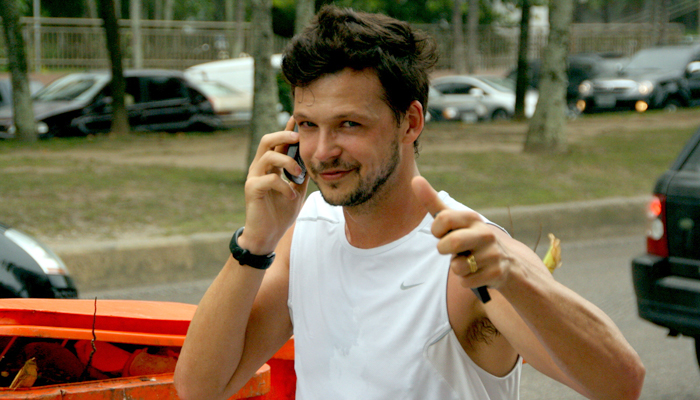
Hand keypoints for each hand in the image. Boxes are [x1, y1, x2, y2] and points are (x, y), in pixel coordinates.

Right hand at [239, 117, 308, 254]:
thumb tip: (315, 160)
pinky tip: (291, 196)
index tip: (297, 119)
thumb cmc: (280, 213)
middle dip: (283, 135)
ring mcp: (254, 178)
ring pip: (268, 157)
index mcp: (270, 167)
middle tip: (298, 138)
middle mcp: (259, 168)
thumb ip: (302, 175)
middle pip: (266, 141)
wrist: (267, 235)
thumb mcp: (297, 190)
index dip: (286, 130)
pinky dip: (283, 186)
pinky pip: (269, 179)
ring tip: (298, 174)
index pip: (277, 143)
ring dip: (287, 163)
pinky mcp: (252, 190)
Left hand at [411, 176, 511, 291]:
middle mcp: (484, 233)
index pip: (442, 219)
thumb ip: (433, 202)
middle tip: (451, 249)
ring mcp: (492, 254)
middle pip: (450, 244)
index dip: (437, 230)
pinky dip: (466, 280)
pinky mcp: (496, 273)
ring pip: (457, 267)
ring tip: (468, 261)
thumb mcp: (454, 221)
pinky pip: (465, 281)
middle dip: (444, 250)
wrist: (507, 263)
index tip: (442, 233)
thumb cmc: (470, 238)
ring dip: (457, 268)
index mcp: (471, 218)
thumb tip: (415, 179)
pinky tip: (477, 273)